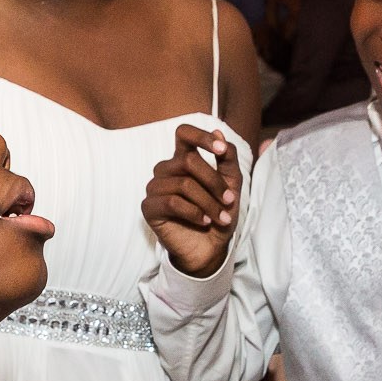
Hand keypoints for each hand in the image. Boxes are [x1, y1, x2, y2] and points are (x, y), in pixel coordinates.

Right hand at [143, 123, 242, 276]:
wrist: (210, 247)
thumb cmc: (218, 213)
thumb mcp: (231, 184)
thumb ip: (227, 158)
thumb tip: (219, 133)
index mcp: (183, 159)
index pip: (184, 134)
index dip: (201, 137)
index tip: (220, 150)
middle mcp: (166, 170)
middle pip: (189, 161)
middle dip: (214, 182)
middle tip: (230, 201)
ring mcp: (155, 188)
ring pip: (183, 184)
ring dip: (208, 202)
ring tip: (221, 217)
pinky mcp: (149, 208)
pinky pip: (173, 202)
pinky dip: (194, 212)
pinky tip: (204, 221)